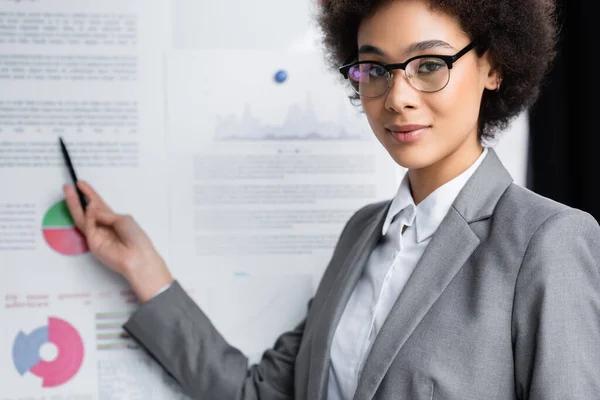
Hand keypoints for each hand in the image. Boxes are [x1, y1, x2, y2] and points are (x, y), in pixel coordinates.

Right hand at [63, 181, 172, 301]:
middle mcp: (102, 226)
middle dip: (76, 199)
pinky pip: (88, 226)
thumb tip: (91, 208)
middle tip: (68, 187)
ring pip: (81, 218)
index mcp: (112, 219)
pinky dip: (89, 216)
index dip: (89, 193)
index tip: (80, 184)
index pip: (98, 204)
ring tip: (69, 192)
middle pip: (86, 210)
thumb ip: (105, 214)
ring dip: (74, 204)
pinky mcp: (92, 243)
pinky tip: (90, 207)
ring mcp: (96, 235)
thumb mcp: (123, 219)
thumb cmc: (136, 238)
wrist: (138, 256)